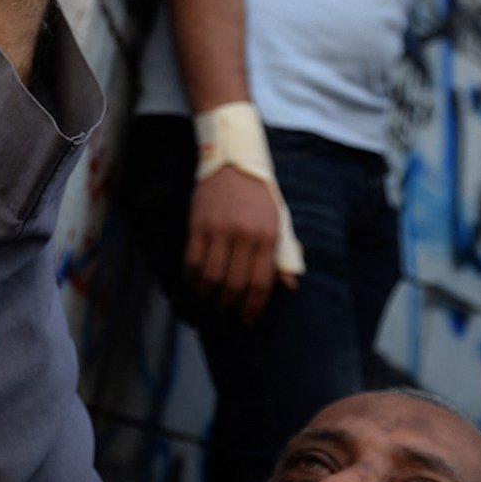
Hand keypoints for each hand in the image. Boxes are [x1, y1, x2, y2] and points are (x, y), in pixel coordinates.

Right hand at [184, 166, 298, 323]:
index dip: (253, 306)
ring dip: (208, 294)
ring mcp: (218, 230)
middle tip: (227, 311)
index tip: (247, 319)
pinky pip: (191, 260)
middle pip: (234, 283)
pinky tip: (195, 283)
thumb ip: (283, 255)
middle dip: (230, 304)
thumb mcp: (278, 222)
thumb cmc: (259, 196)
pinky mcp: (197, 225)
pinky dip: (191, 277)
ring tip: (210, 299)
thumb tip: (288, 286)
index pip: (260, 282)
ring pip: (210, 276)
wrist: (232, 163)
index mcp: (266, 236)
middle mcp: (243, 235)